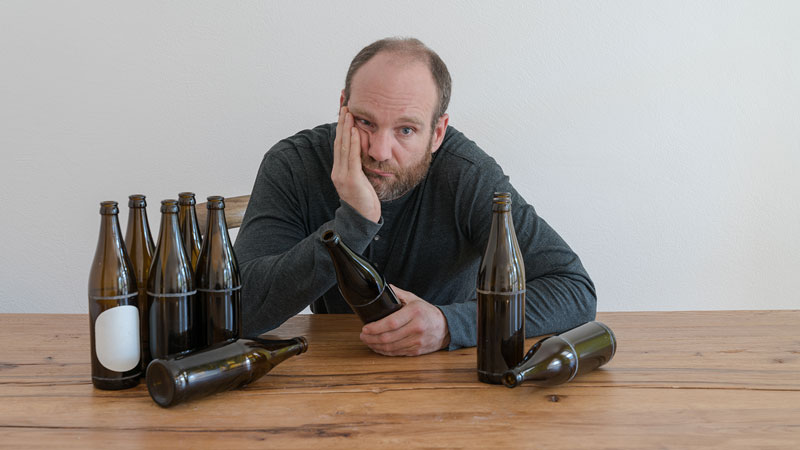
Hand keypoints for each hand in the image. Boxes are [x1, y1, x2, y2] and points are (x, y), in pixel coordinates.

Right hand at [331, 106, 380, 222]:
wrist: (362, 220)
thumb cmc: (364, 200)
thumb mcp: (361, 179)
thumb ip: (359, 166)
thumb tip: (364, 151)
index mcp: (339, 170)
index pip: (339, 144)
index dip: (341, 127)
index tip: (344, 111)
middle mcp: (338, 170)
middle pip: (339, 141)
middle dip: (341, 122)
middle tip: (344, 104)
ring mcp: (343, 175)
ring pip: (344, 146)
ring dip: (346, 128)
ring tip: (348, 112)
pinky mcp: (351, 179)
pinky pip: (352, 157)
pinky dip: (353, 142)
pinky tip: (355, 131)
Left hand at [359, 284, 450, 355]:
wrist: (446, 327)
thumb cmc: (427, 312)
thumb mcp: (414, 299)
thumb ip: (398, 293)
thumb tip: (382, 288)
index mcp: (415, 313)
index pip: (391, 322)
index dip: (376, 327)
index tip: (365, 328)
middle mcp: (417, 328)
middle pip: (389, 337)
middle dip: (372, 338)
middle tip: (363, 336)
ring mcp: (417, 341)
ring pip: (392, 347)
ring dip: (376, 346)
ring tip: (368, 341)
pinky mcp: (417, 351)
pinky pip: (397, 353)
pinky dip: (385, 351)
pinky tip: (378, 347)